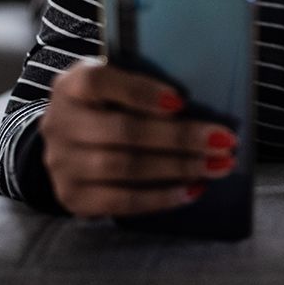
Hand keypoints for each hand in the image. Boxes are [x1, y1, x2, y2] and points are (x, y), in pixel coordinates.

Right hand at [40, 59, 239, 217]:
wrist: (66, 143)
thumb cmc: (105, 106)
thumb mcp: (113, 85)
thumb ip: (141, 86)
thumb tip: (200, 101)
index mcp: (71, 85)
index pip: (99, 82)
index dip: (140, 92)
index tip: (181, 101)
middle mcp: (60, 123)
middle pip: (123, 131)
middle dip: (179, 138)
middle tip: (223, 141)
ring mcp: (62, 164)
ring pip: (125, 168)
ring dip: (178, 168)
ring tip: (217, 166)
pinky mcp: (73, 197)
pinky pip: (122, 202)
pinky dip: (161, 197)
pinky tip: (192, 190)